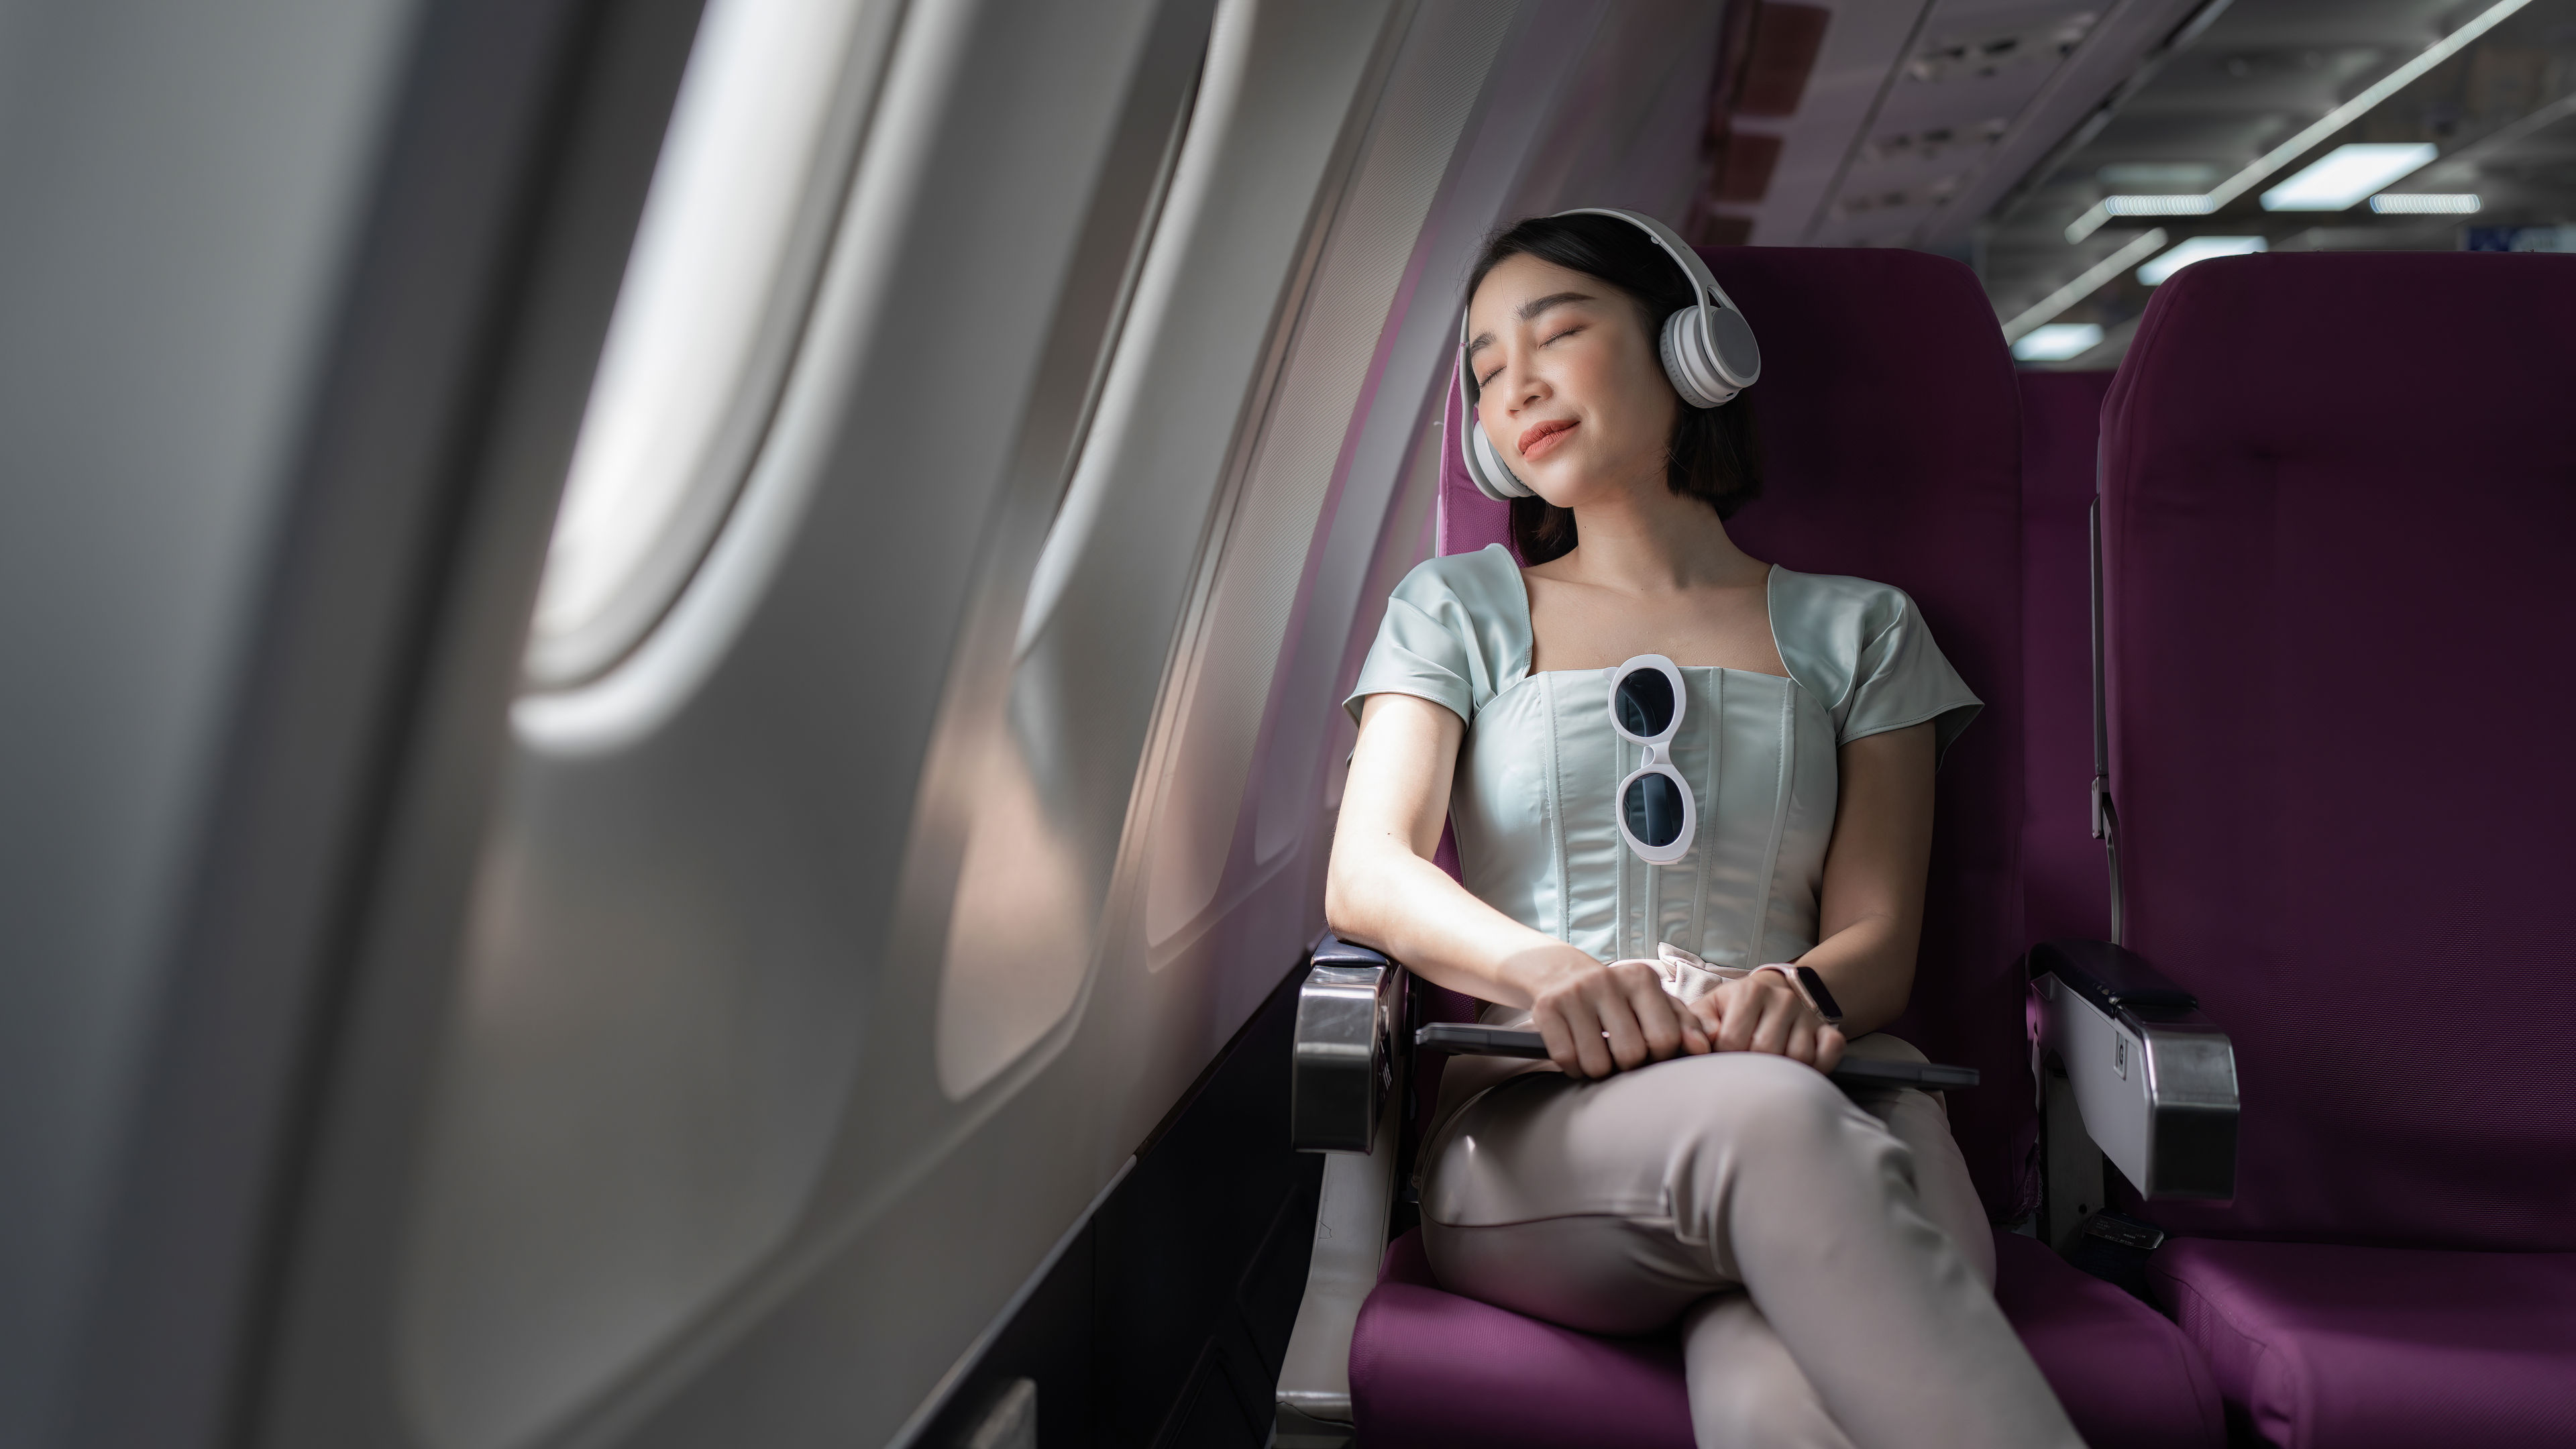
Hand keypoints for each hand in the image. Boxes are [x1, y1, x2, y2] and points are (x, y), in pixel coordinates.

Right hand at [1524, 949, 1709, 1078]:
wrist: (1564, 975)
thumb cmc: (1621, 998)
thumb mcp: (1655, 1003)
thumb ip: (1685, 1025)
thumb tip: (1701, 1048)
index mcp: (1641, 978)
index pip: (1664, 1038)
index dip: (1660, 1056)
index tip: (1650, 1052)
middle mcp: (1607, 980)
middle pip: (1630, 1054)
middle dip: (1628, 1065)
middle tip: (1621, 1056)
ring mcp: (1574, 993)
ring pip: (1597, 1064)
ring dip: (1599, 1070)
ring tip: (1600, 1056)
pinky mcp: (1546, 1008)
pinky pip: (1566, 1060)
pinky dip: (1573, 1068)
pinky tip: (1578, 1054)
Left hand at [1688, 970, 1844, 1071]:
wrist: (1774, 991)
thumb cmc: (1735, 1007)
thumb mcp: (1711, 1007)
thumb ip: (1698, 1023)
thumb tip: (1700, 1045)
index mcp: (1751, 991)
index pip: (1733, 1040)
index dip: (1724, 1056)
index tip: (1724, 1054)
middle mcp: (1784, 999)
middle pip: (1766, 1051)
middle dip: (1752, 1065)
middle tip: (1746, 1063)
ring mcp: (1808, 1014)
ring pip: (1798, 1058)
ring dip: (1782, 1070)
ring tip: (1769, 1066)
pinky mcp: (1827, 1027)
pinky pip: (1831, 1050)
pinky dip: (1819, 1065)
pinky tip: (1799, 1068)